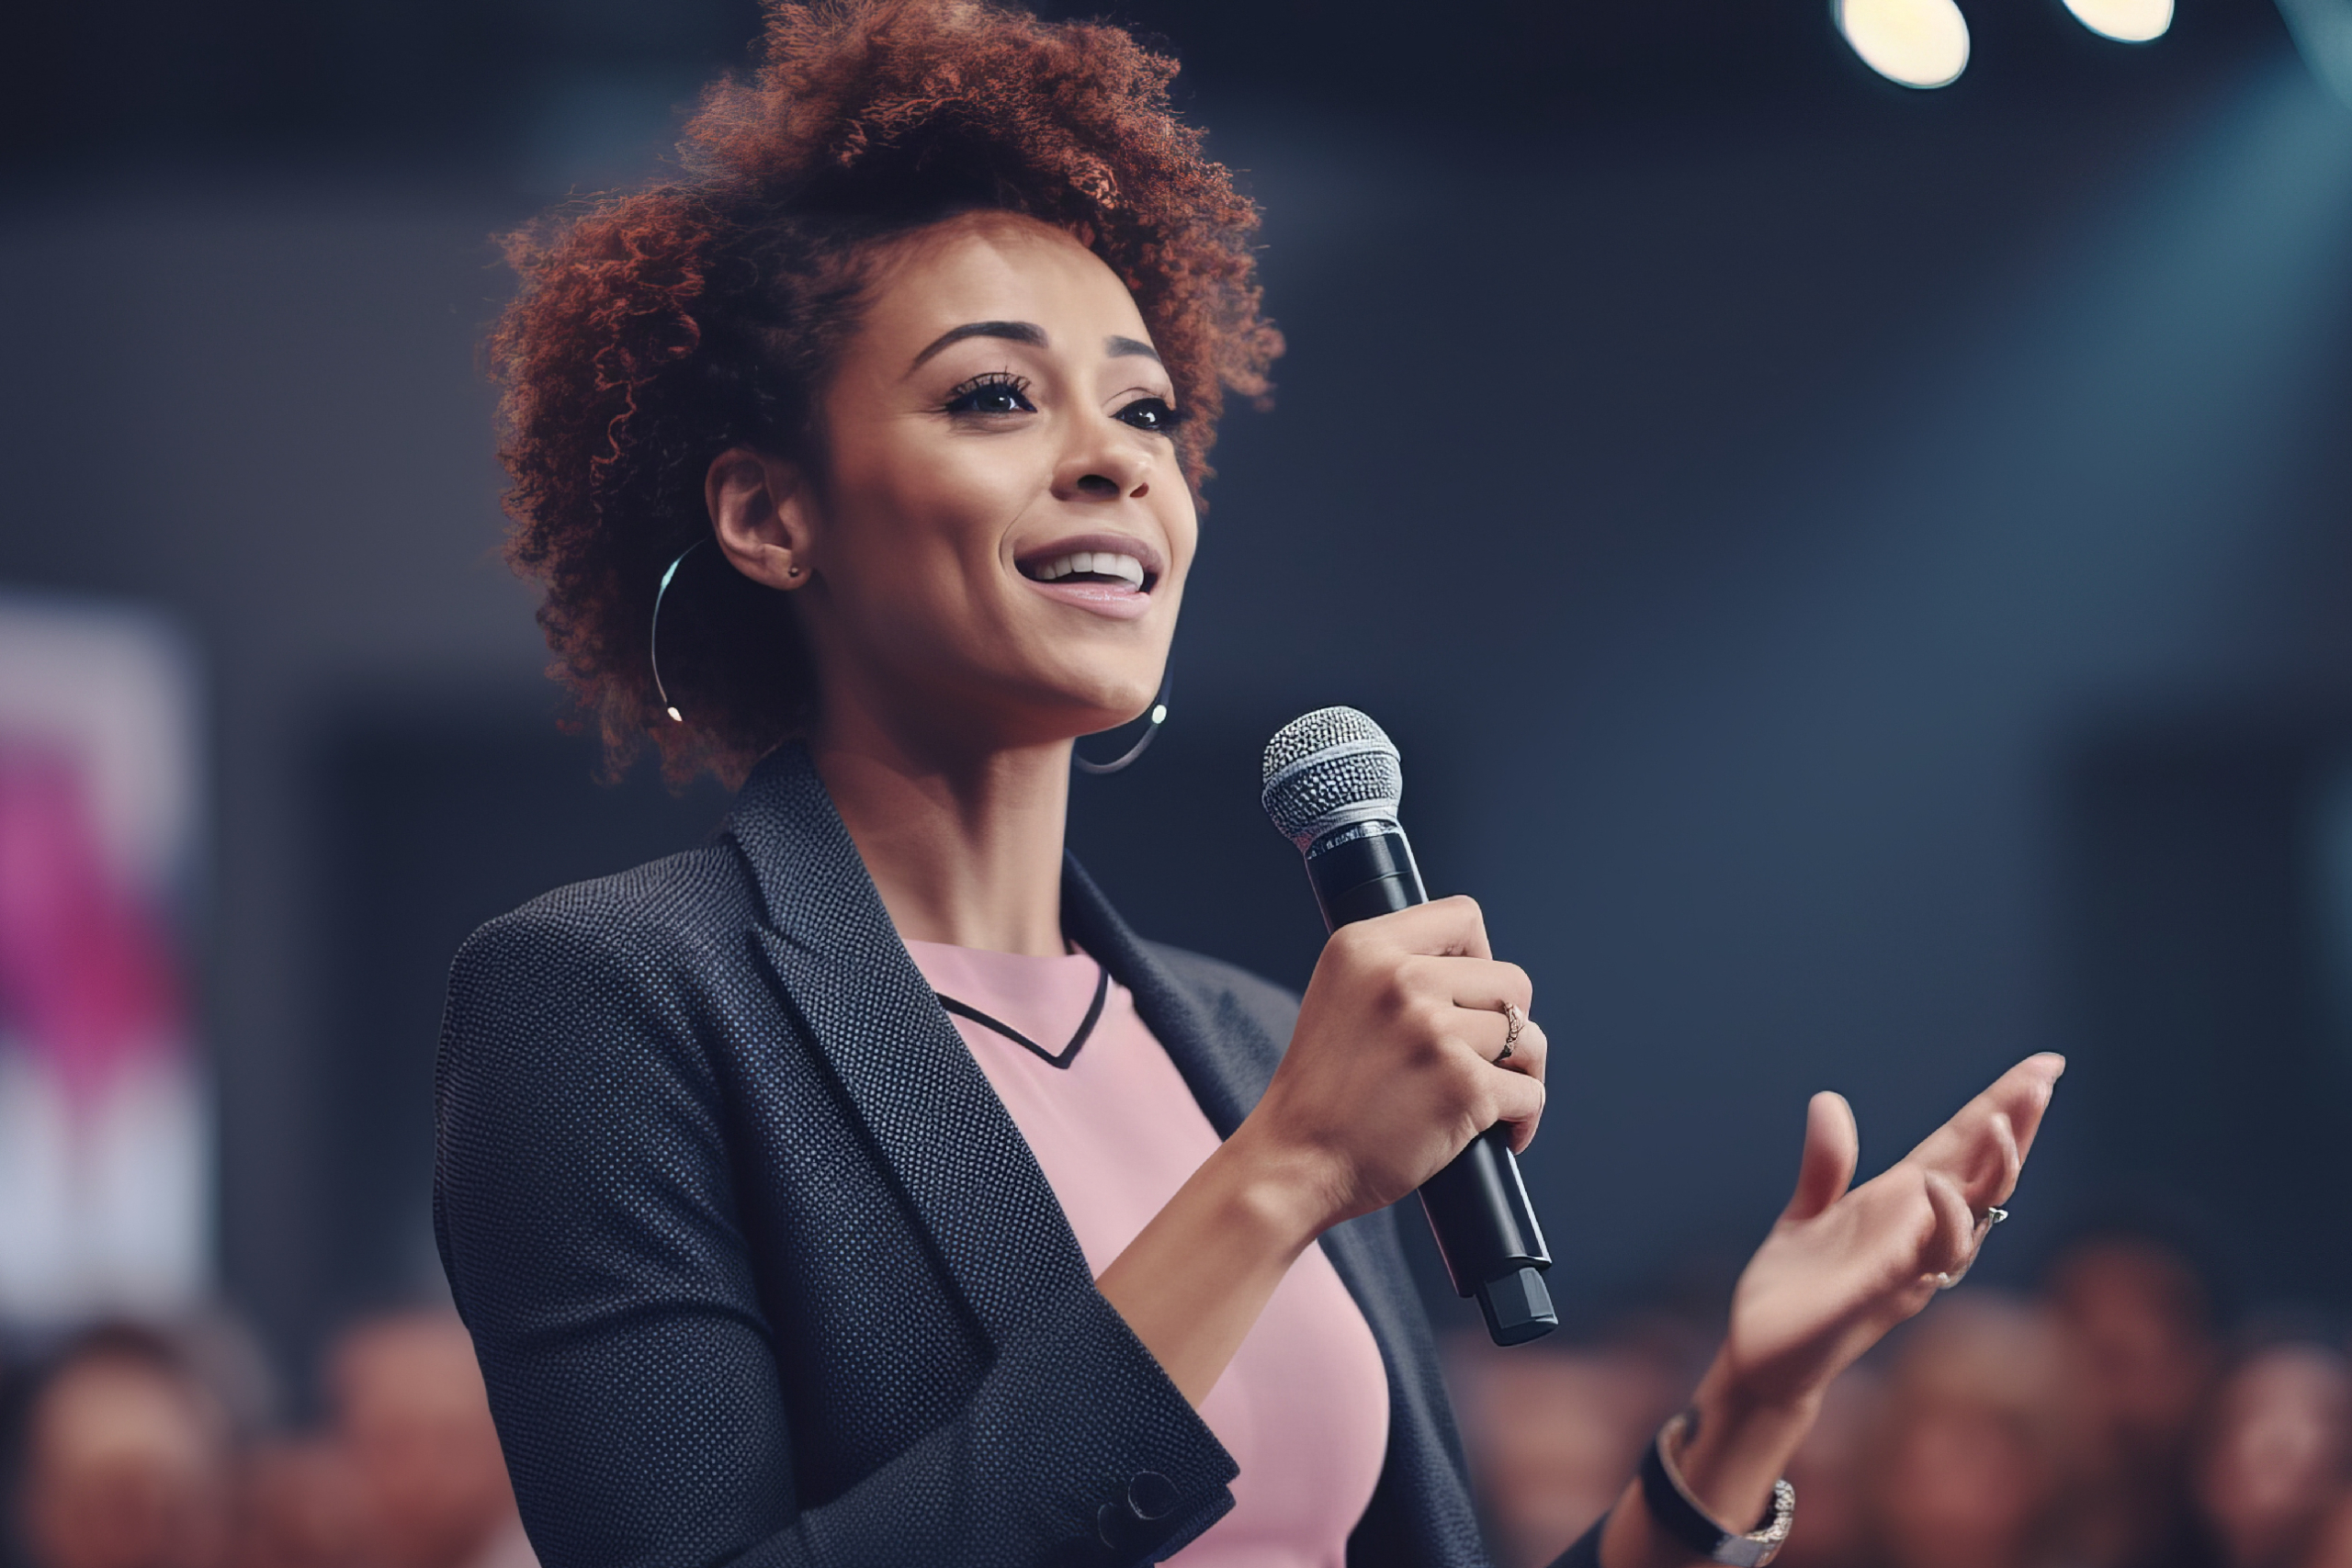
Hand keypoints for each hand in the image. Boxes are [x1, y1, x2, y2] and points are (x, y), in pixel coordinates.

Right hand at [1097, 895, 1546, 1406]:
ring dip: (1520, 1072)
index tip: (1468, 995)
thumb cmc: (1320, 1092)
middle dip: (1508, 1021)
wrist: (1294, 1163)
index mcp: (1364, 947)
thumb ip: (1394, 970)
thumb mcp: (1338, 997)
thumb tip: (1473, 966)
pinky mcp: (1464, 1088)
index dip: (1479, 955)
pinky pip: (1530, 1093)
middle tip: (1480, 1055)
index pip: (1462, 916)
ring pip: (1528, 1038)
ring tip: (1491, 1096)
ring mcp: (1434, 1033)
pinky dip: (1524, 1118)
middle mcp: (1400, 979)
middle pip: (1511, 980)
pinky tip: (1502, 1133)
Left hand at [1713, 1052, 2062, 1410]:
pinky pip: (1916, 1265)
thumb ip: (1826, 1164)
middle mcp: (1918, 1237)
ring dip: (1987, 1176)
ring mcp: (1904, 1270)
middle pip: (1982, 1179)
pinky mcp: (1872, 1299)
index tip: (2045, 1065)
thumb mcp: (1806, 1213)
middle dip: (2015, 1130)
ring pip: (1968, 1222)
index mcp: (1903, 1207)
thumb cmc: (1795, 1289)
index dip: (2001, 1107)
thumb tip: (1828, 1100)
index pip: (1962, 1149)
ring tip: (1996, 1125)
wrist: (1762, 1357)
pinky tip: (1931, 1187)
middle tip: (2042, 1080)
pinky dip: (1931, 1228)